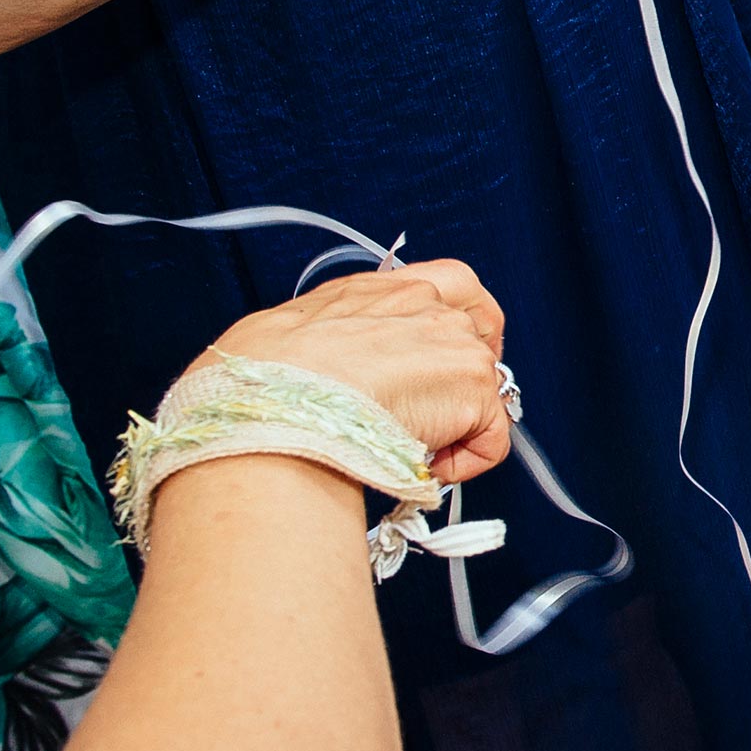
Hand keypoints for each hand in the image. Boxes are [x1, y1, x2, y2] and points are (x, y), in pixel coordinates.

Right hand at [202, 261, 511, 483]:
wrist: (273, 406)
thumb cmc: (259, 379)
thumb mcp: (288, 334)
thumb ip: (334, 341)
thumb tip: (328, 373)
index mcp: (382, 290)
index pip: (452, 284)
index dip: (465, 322)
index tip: (450, 357)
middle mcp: (426, 305)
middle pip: (476, 342)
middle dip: (457, 385)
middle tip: (424, 419)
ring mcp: (456, 343)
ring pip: (482, 393)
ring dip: (453, 428)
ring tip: (402, 447)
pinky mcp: (474, 388)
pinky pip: (491, 440)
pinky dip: (464, 463)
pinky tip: (420, 466)